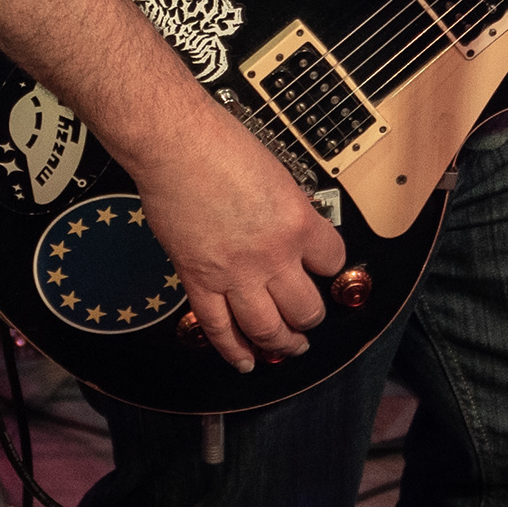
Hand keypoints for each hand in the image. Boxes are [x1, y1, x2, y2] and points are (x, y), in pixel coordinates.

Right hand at [117, 95, 346, 371]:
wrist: (174, 144)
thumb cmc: (220, 144)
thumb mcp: (278, 174)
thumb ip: (290, 210)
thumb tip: (294, 231)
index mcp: (298, 223)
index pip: (333, 261)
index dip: (331, 266)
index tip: (324, 268)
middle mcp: (272, 255)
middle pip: (306, 308)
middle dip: (311, 318)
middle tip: (311, 320)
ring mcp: (235, 274)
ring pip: (268, 328)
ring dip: (282, 343)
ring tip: (289, 347)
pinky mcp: (199, 280)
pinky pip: (219, 328)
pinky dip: (233, 351)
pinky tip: (245, 362)